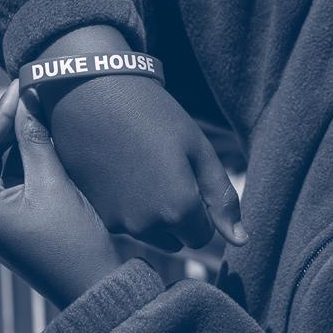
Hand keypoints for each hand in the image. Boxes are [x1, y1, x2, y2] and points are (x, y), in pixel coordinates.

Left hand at [0, 81, 122, 310]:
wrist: (89, 287)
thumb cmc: (73, 242)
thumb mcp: (55, 183)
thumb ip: (35, 137)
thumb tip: (27, 96)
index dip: (0, 107)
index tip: (27, 83)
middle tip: (32, 99)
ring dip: (8, 137)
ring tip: (40, 117)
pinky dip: (15, 156)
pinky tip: (42, 143)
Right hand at [37, 73, 246, 252]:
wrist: (91, 92)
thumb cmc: (152, 114)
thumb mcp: (198, 148)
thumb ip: (222, 197)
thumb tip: (241, 240)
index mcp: (178, 209)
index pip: (202, 236)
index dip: (200, 210)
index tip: (188, 177)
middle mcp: (145, 225)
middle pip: (174, 238)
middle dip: (175, 214)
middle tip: (163, 169)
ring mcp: (115, 221)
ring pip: (146, 231)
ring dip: (149, 211)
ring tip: (140, 166)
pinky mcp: (91, 212)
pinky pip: (119, 221)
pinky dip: (123, 204)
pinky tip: (117, 170)